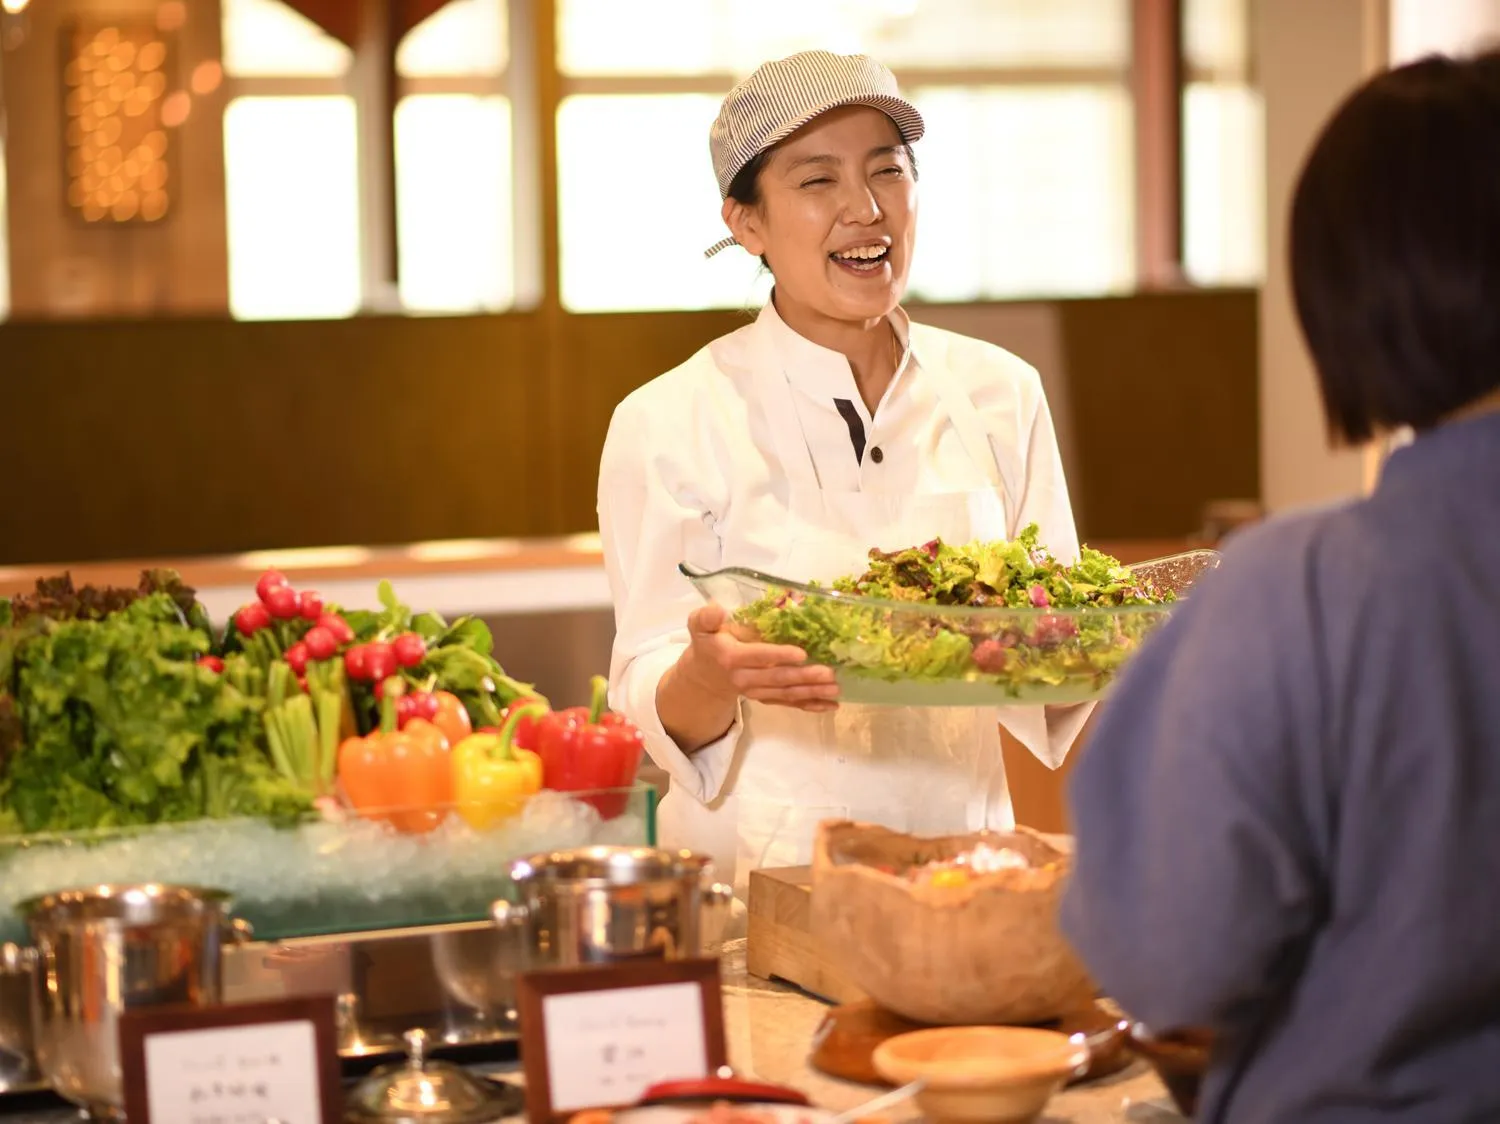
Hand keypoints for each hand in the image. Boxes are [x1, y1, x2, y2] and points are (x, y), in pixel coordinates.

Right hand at [680, 603, 839, 711]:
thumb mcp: (700, 626)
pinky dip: (810, 705)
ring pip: (786, 693)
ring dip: (812, 692)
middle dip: (804, 677)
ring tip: (835, 688)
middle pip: (777, 679)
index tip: (802, 653)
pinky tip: (830, 705)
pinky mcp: (766, 698)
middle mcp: (743, 678)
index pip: (758, 656)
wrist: (705, 675)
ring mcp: (756, 691)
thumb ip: (705, 618)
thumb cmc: (709, 642)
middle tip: (829, 673)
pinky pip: (788, 703)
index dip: (779, 655)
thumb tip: (717, 609)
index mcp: (731, 657)